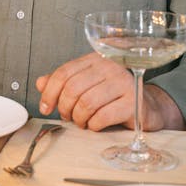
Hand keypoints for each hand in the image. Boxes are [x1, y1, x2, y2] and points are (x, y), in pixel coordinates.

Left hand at [35, 52, 181, 130]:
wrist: (145, 108)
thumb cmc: (111, 97)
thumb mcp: (85, 86)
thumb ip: (62, 83)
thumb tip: (40, 83)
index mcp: (94, 60)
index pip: (64, 72)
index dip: (49, 92)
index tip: (45, 107)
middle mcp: (110, 67)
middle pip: (73, 88)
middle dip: (64, 108)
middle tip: (67, 117)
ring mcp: (123, 83)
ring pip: (86, 103)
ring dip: (78, 118)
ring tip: (81, 122)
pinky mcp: (134, 102)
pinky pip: (102, 117)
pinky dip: (93, 125)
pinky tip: (95, 125)